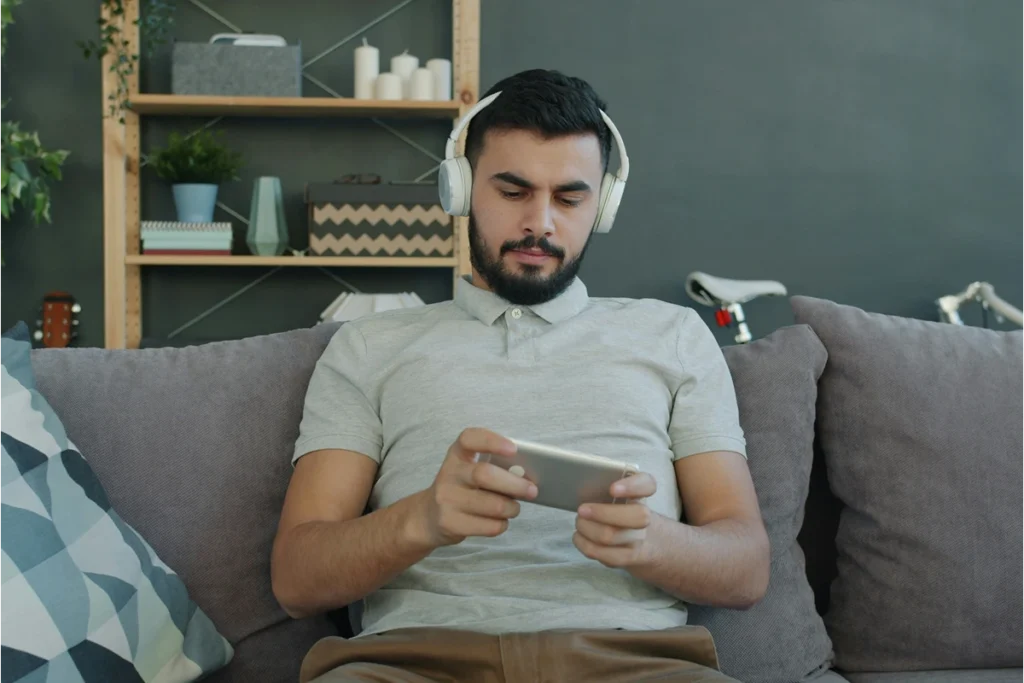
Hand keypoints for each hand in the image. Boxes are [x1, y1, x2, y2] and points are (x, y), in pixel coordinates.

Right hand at [414, 428, 537, 548]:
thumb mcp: (469, 471)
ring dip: (512, 508)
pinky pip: (489, 526)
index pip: (470, 439)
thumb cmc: (461, 490)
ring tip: (514, 508)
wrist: (429, 517)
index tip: (513, 449)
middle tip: (532, 490)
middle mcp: (449, 474)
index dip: (492, 441)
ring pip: (493, 505)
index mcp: (457, 454)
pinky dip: (502, 524)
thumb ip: (493, 468)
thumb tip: (527, 477)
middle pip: (485, 475)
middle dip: (515, 484)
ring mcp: (446, 499)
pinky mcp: (450, 523)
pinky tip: (499, 521)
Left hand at [573, 472, 657, 568]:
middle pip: (636, 516)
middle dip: (603, 513)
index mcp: (642, 494)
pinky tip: (578, 536)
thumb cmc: (620, 510)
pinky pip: (603, 554)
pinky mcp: (626, 557)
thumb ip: (605, 485)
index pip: (647, 484)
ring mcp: (637, 539)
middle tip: (582, 509)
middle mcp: (645, 516)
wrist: (643, 540)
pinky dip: (584, 543)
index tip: (612, 488)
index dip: (632, 486)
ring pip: (612, 536)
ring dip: (587, 528)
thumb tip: (581, 486)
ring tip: (580, 522)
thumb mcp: (619, 495)